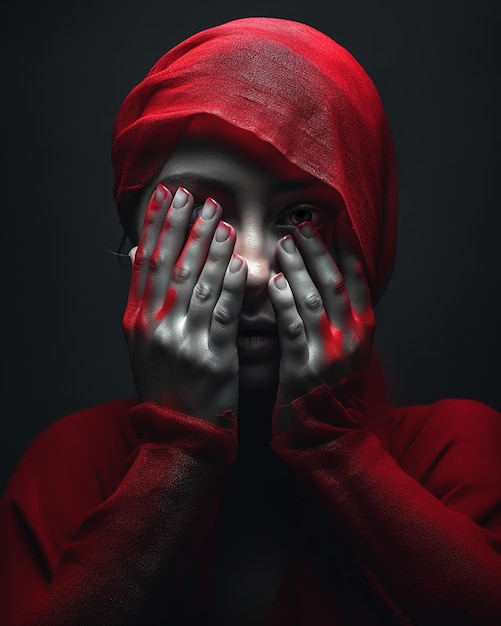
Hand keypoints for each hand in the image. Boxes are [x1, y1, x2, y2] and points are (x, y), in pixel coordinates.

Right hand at [123, 184, 246, 422]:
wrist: (180, 431)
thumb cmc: (167, 382)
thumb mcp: (144, 342)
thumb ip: (145, 299)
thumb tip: (140, 254)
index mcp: (137, 320)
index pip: (145, 262)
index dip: (157, 226)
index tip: (168, 196)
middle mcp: (155, 327)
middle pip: (169, 267)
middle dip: (184, 228)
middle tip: (198, 197)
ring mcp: (182, 342)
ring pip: (196, 285)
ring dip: (210, 249)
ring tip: (222, 220)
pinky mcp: (212, 358)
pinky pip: (222, 314)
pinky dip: (230, 286)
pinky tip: (240, 262)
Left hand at [268, 218, 374, 404]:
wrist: (330, 436)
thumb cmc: (332, 390)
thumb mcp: (347, 352)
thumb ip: (341, 318)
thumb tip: (322, 279)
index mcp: (365, 329)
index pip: (358, 279)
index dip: (346, 248)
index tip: (336, 219)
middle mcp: (353, 337)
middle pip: (335, 282)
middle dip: (318, 250)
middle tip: (301, 226)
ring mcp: (331, 353)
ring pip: (314, 299)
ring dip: (299, 267)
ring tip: (284, 242)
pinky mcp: (305, 369)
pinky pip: (294, 328)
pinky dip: (284, 302)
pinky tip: (273, 282)